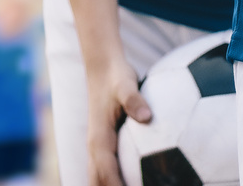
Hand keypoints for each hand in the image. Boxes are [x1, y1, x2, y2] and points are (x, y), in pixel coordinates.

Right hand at [86, 57, 148, 185]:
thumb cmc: (116, 76)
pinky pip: (107, 170)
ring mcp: (98, 148)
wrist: (103, 68)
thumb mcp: (126, 84)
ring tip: (135, 185)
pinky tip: (138, 179)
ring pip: (99, 178)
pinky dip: (115, 180)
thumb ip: (134, 100)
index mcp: (99, 139)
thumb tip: (147, 117)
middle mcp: (95, 148)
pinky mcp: (104, 146)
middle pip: (97, 181)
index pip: (105, 173)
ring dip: (111, 185)